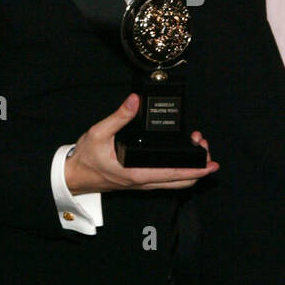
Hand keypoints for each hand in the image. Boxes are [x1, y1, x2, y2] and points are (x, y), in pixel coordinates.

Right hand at [64, 95, 217, 194]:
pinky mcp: (140, 181)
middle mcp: (143, 182)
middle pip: (182, 183)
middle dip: (199, 169)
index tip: (210, 162)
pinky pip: (166, 181)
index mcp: (137, 173)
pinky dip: (179, 172)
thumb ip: (119, 116)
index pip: (175, 174)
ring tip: (198, 153)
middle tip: (206, 151)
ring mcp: (143, 183)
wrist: (74, 176)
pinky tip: (181, 160)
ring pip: (175, 184)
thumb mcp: (99, 132)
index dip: (195, 169)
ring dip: (190, 171)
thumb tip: (135, 101)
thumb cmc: (86, 158)